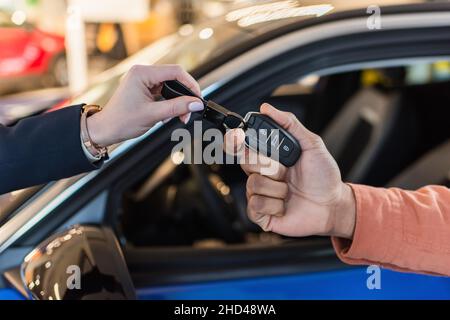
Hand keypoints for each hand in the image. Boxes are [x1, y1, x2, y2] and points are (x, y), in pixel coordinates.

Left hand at [87, 64, 203, 146]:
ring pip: (170, 87)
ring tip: (177, 117)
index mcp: (142, 73)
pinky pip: (163, 93)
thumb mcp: (154, 115)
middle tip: (188, 113)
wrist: (105, 130)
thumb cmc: (121, 121)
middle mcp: (143, 73)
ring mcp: (143, 81)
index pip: (175, 72)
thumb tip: (196, 104)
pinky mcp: (144, 89)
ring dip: (177, 103)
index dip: (190, 84)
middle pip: (174, 79)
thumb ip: (177, 107)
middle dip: (184, 97)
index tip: (198, 99)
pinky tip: (167, 116)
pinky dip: (169, 105)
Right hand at [225, 103, 355, 238]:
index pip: (243, 146)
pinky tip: (284, 205)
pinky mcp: (261, 214)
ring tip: (290, 191)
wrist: (333, 206)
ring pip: (253, 185)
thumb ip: (290, 124)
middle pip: (246, 163)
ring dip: (277, 188)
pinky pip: (255, 205)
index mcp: (269, 157)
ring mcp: (261, 194)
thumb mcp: (312, 144)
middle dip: (269, 166)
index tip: (236, 136)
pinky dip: (274, 205)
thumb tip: (267, 108)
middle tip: (286, 171)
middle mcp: (262, 174)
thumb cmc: (324, 177)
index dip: (235, 141)